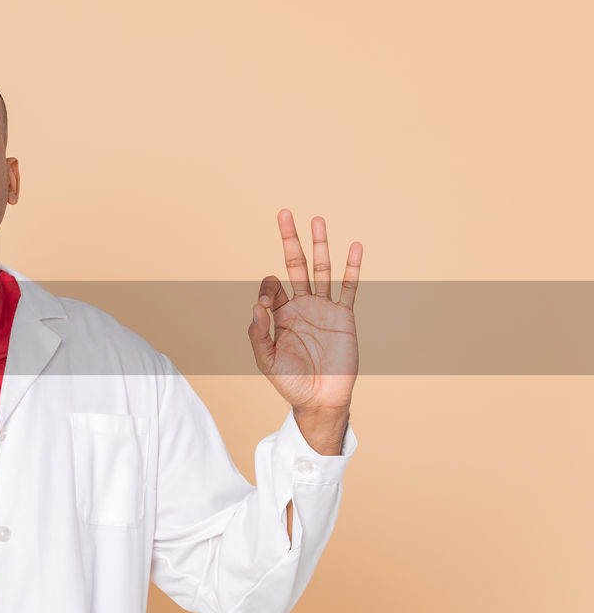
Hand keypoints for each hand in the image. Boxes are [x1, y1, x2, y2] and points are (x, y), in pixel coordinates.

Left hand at [247, 210, 361, 412]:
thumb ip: (259, 333)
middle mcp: (302, 306)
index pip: (272, 286)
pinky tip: (354, 246)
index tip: (268, 303)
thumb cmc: (290, 382)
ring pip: (321, 269)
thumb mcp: (266, 360)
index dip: (268, 287)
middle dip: (290, 240)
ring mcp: (324, 308)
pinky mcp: (344, 316)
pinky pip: (349, 286)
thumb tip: (258, 304)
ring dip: (319, 245)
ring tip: (317, 219)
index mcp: (281, 315)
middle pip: (295, 265)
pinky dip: (352, 266)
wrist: (321, 399)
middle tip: (284, 213)